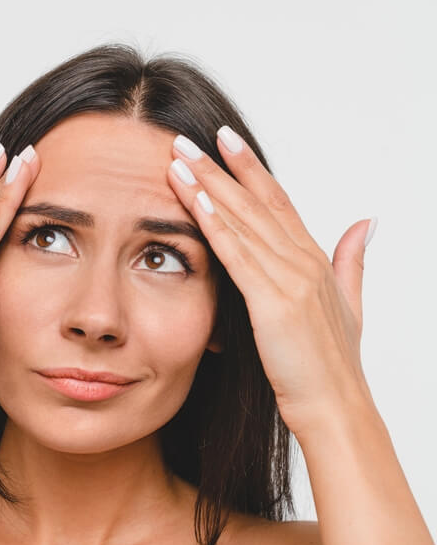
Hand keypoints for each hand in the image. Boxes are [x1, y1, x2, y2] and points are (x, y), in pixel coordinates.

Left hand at [166, 128, 376, 437]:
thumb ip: (352, 260)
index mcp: (313, 259)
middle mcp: (303, 260)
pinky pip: (238, 255)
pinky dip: (215, 225)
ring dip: (208, 186)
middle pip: (255, 201)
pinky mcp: (274, 302)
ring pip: (242, 220)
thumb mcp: (348, 305)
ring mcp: (290, 279)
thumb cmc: (332, 365)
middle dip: (219, 167)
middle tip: (185, 137)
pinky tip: (194, 201)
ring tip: (177, 158)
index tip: (223, 140)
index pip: (277, 200)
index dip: (249, 169)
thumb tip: (367, 222)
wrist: (336, 407)